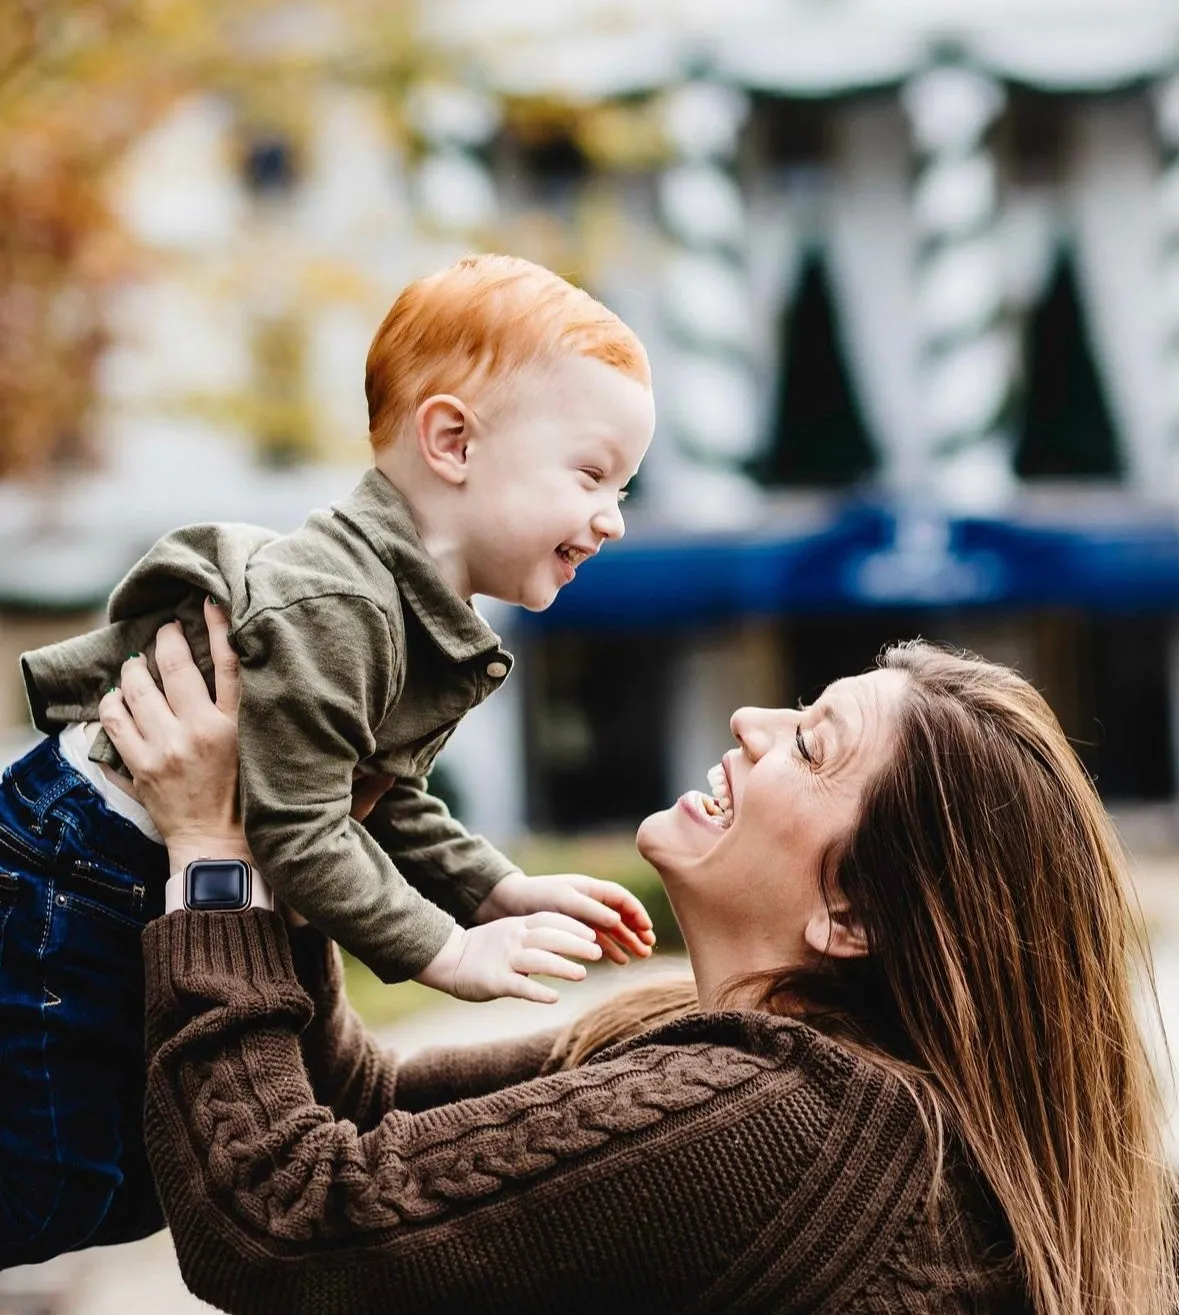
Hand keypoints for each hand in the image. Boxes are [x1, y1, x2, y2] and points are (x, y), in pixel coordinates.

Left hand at [98, 598, 246, 870]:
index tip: (207, 602)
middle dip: (166, 640)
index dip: (217, 626)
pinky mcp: (141, 766)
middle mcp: (201, 731)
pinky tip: (116, 697)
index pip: (229, 662)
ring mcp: (167, 748)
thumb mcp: (257, 747)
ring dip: (133, 669)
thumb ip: (245, 709)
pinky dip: (111, 703)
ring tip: (134, 663)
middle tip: (164, 630)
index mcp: (237, 725)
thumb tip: (233, 663)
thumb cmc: (244, 795)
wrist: (217, 844)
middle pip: (176, 666)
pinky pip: (114, 721)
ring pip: (138, 688)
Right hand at [415, 915, 602, 1003]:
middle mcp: (513, 939)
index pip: (550, 920)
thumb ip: (535, 933)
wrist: (449, 959)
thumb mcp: (510, 932)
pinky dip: (537, 992)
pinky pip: (519, 986)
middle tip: (598, 953)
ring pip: (537, 960)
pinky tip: (554, 998)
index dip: (573, 926)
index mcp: (518, 926)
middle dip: (575, 944)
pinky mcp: (494, 981)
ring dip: (561, 966)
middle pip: (548, 937)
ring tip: (582, 974)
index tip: (593, 933)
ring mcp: (504, 960)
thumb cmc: (485, 948)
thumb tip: (568, 938)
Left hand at [474, 872, 655, 964]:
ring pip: (611, 928)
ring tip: (639, 957)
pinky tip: (619, 961)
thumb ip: (590, 910)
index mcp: (590, 888)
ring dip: (626, 941)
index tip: (646, 929)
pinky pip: (597, 938)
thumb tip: (618, 920)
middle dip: (636, 930)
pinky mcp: (572, 928)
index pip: (621, 899)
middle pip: (620, 914)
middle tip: (648, 947)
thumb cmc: (537, 896)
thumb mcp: (564, 901)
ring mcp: (582, 914)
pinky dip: (609, 948)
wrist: (509, 903)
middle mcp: (590, 900)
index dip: (636, 912)